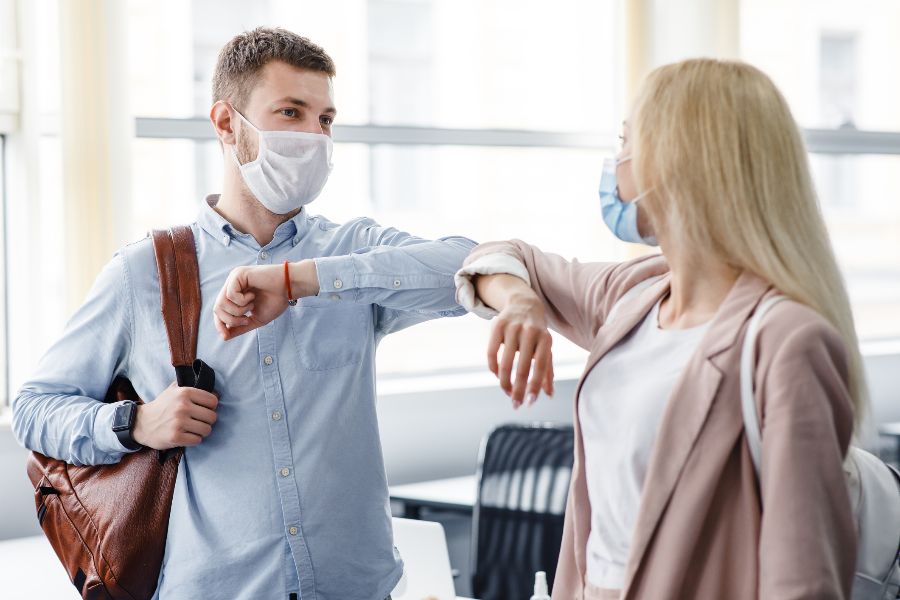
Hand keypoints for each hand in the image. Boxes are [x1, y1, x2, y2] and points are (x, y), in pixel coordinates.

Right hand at [132, 382, 218, 449]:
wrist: (141, 423)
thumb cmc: (161, 406)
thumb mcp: (173, 390)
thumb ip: (191, 385)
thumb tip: (216, 391)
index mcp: (185, 392)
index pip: (213, 401)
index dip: (211, 407)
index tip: (203, 409)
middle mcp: (183, 406)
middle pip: (212, 417)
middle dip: (207, 421)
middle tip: (199, 421)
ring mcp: (179, 422)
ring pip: (207, 430)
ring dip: (201, 431)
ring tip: (193, 429)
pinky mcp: (175, 437)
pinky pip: (197, 440)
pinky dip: (194, 439)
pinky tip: (186, 435)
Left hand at [213, 260, 318, 339]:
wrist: (289, 287)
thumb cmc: (276, 300)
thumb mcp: (256, 319)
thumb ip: (241, 327)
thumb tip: (225, 337)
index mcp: (234, 294)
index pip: (219, 311)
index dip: (220, 324)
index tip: (226, 336)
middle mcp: (231, 285)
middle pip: (217, 308)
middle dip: (231, 319)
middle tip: (247, 319)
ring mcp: (233, 278)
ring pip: (221, 302)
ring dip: (238, 310)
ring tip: (251, 306)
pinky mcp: (238, 274)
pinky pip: (230, 294)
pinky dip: (242, 301)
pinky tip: (252, 296)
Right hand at [487, 291, 554, 408]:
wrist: (524, 304)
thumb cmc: (537, 332)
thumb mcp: (546, 348)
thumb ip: (548, 371)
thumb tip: (548, 395)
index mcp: (545, 339)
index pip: (541, 367)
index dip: (535, 386)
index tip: (530, 403)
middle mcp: (530, 332)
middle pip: (522, 367)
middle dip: (518, 389)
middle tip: (516, 404)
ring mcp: (512, 328)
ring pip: (505, 362)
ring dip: (505, 382)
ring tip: (506, 392)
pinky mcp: (497, 325)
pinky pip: (491, 352)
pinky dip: (493, 368)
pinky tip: (498, 375)